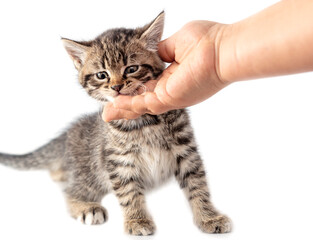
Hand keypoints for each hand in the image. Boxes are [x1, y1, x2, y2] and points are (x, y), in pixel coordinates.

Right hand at [102, 21, 228, 121]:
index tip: (117, 92)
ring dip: (123, 109)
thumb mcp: (175, 43)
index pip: (145, 87)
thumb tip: (150, 51)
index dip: (131, 90)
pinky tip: (117, 106)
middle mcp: (169, 89)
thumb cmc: (207, 41)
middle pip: (141, 101)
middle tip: (107, 111)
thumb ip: (159, 50)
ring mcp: (170, 96)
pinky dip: (130, 106)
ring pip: (141, 106)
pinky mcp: (171, 98)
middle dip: (124, 107)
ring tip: (107, 114)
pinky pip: (145, 104)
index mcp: (170, 77)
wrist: (223, 48)